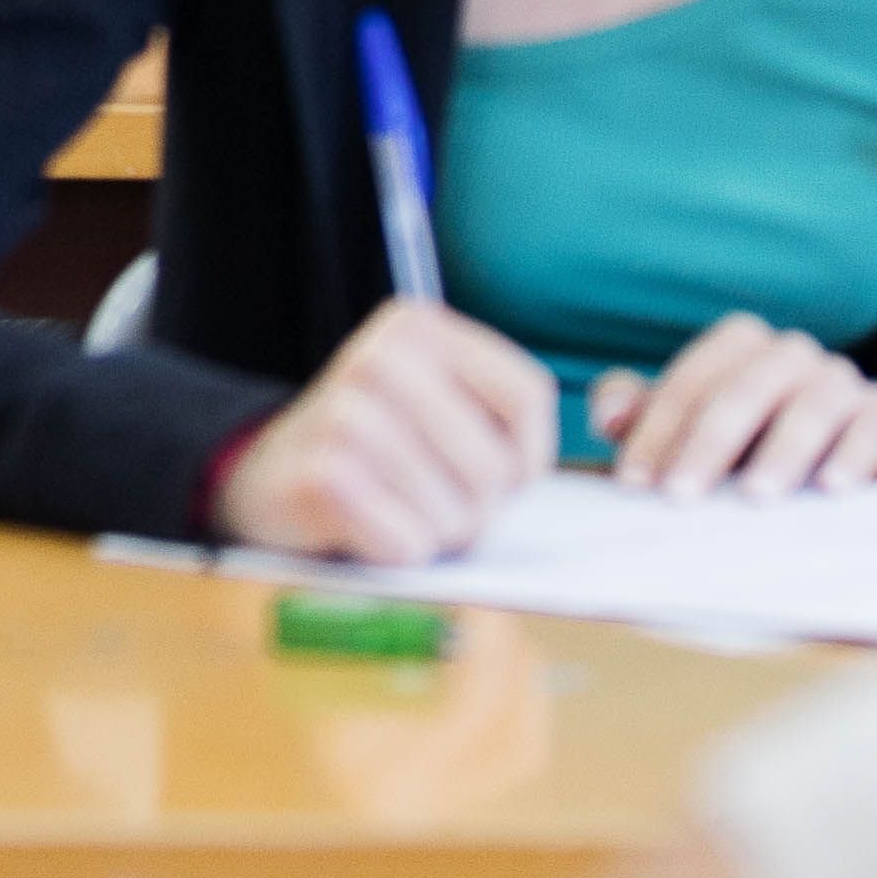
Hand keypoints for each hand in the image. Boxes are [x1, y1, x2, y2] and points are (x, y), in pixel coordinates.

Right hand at [214, 299, 566, 565]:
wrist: (267, 477)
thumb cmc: (379, 451)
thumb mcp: (436, 402)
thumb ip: (500, 413)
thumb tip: (608, 431)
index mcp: (419, 326)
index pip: (528, 395)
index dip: (531, 457)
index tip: (505, 477)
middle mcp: (380, 355)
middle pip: (496, 467)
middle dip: (478, 509)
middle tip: (432, 500)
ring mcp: (345, 412)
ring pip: (456, 514)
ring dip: (434, 534)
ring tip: (394, 508)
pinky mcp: (322, 473)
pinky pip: (409, 542)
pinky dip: (398, 552)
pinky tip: (366, 527)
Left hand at [587, 316, 876, 499]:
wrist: (805, 482)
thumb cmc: (727, 452)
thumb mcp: (675, 433)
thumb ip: (633, 412)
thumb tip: (610, 416)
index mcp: (739, 343)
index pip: (694, 379)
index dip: (659, 430)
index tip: (636, 484)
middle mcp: (790, 352)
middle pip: (748, 386)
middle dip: (710, 443)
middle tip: (683, 495)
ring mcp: (839, 378)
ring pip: (812, 402)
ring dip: (782, 450)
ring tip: (755, 496)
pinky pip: (874, 420)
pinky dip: (854, 452)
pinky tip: (830, 487)